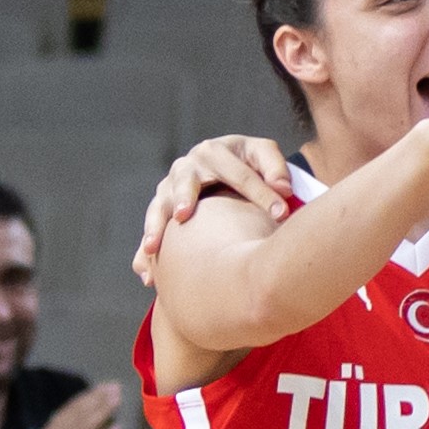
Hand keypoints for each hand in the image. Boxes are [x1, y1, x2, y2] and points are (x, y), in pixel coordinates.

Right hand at [133, 132, 301, 275]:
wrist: (221, 169)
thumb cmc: (248, 164)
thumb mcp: (263, 157)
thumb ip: (276, 168)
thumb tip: (284, 189)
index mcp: (214, 152)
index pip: (239, 174)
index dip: (261, 193)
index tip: (281, 216)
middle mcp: (187, 167)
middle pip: (183, 182)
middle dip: (183, 198)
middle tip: (183, 215)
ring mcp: (169, 188)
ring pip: (158, 206)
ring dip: (155, 227)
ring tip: (153, 248)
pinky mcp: (161, 210)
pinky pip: (151, 233)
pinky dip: (144, 254)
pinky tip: (146, 276)